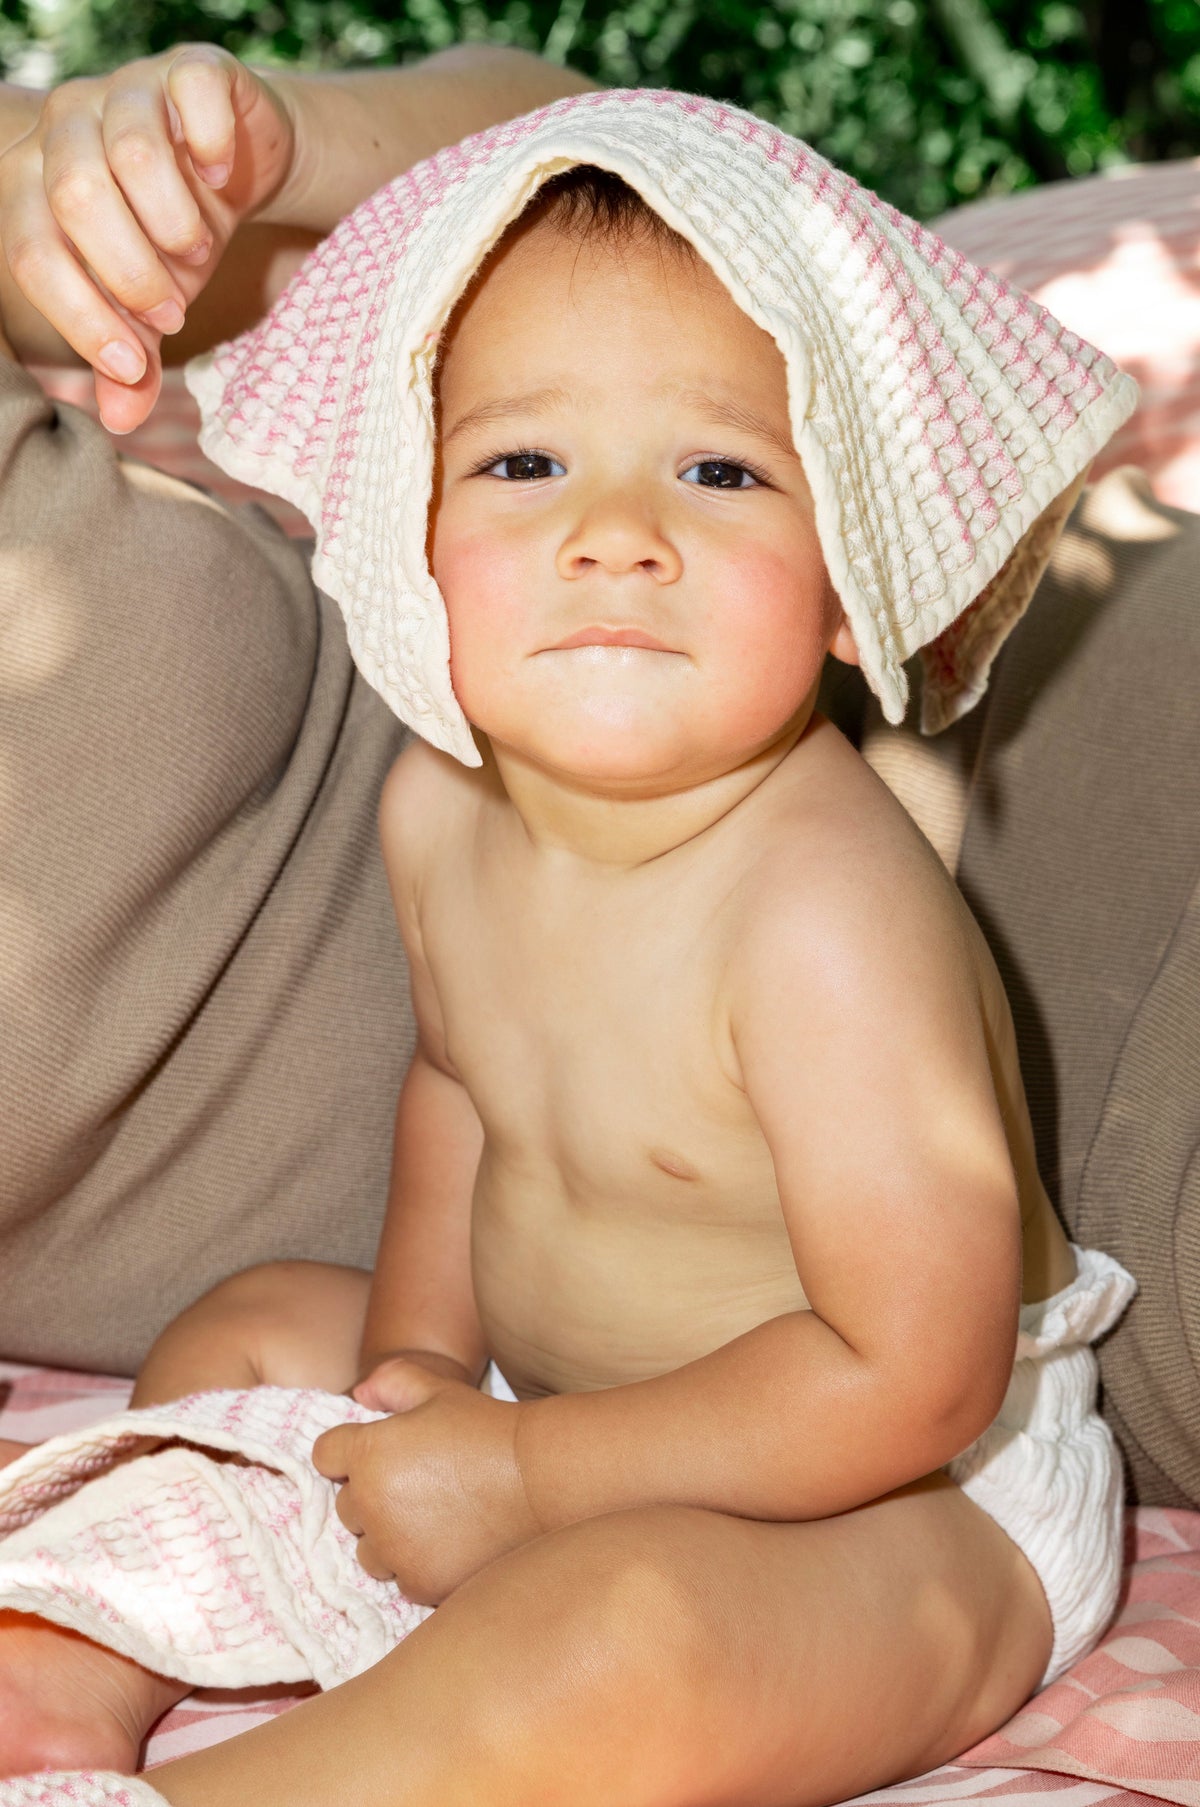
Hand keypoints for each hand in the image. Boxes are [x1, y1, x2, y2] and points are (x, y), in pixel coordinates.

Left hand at [0, 46, 292, 429]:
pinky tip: (223, 179)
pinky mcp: (188, 67)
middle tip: (174, 310)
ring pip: (134, 154)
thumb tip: (118, 421)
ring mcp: (125, 87)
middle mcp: (65, 124)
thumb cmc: (178, 238)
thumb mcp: (153, 308)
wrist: (241, 166)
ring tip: (199, 251)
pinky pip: (192, 99)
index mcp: (34, 183)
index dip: (80, 315)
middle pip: (75, 197)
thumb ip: (132, 361)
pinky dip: (212, 153)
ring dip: (176, 224)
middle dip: (132, 273)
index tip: (132, 364)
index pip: (30, 249)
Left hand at [312, 1359, 541, 1604]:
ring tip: (433, 1517)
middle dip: (372, 1496)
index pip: (326, 1455)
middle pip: (346, 1507)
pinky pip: (400, 1578)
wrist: (537, 1479)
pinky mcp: (419, 1582)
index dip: (350, 1452)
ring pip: (368, 1550)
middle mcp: (371, 1504)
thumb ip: (392, 1382)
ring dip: (388, 1537)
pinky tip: (449, 1541)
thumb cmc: (486, 1429)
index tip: (382, 1453)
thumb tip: (358, 1395)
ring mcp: (394, 1549)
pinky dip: (417, 1564)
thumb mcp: (438, 1390)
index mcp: (369, 1452)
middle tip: (418, 1483)